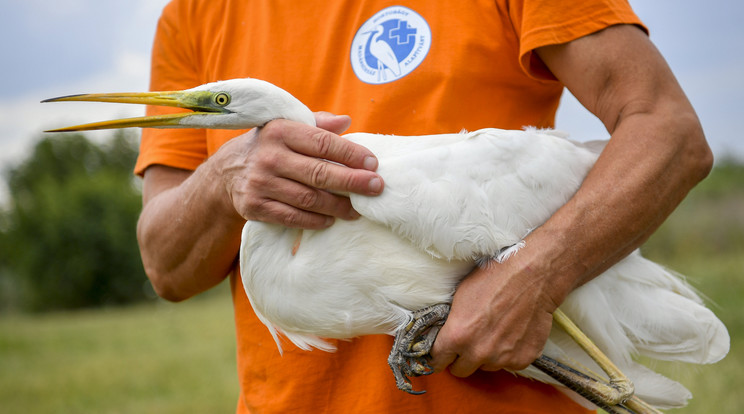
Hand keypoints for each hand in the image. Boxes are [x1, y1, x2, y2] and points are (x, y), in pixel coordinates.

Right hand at [213, 112, 383, 228]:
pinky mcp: (255, 207)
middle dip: (353, 182)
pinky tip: (331, 219)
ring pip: (309, 199)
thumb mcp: (288, 127)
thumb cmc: (270, 147)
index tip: (373, 163)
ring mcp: (261, 183)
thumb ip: (317, 123)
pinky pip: (293, 217)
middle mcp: (269, 157)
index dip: (351, 154)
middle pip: (320, 173)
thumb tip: (346, 121)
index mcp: (281, 131)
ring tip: (358, 209)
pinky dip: (316, 220)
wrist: (226, 173)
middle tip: (376, 188)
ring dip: (338, 206)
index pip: (323, 143)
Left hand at [429, 259, 557, 376]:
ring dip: (486, 356)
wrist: (532, 278)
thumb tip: (446, 334)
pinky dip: (508, 353)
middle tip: (467, 345)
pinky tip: (511, 334)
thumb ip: (452, 323)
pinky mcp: (522, 359)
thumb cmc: (495, 280)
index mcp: (457, 336)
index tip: (441, 356)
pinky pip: (508, 363)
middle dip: (460, 359)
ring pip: (486, 366)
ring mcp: (501, 358)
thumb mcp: (460, 296)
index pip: (438, 360)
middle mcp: (478, 352)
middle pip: (460, 370)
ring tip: (494, 332)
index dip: (438, 357)